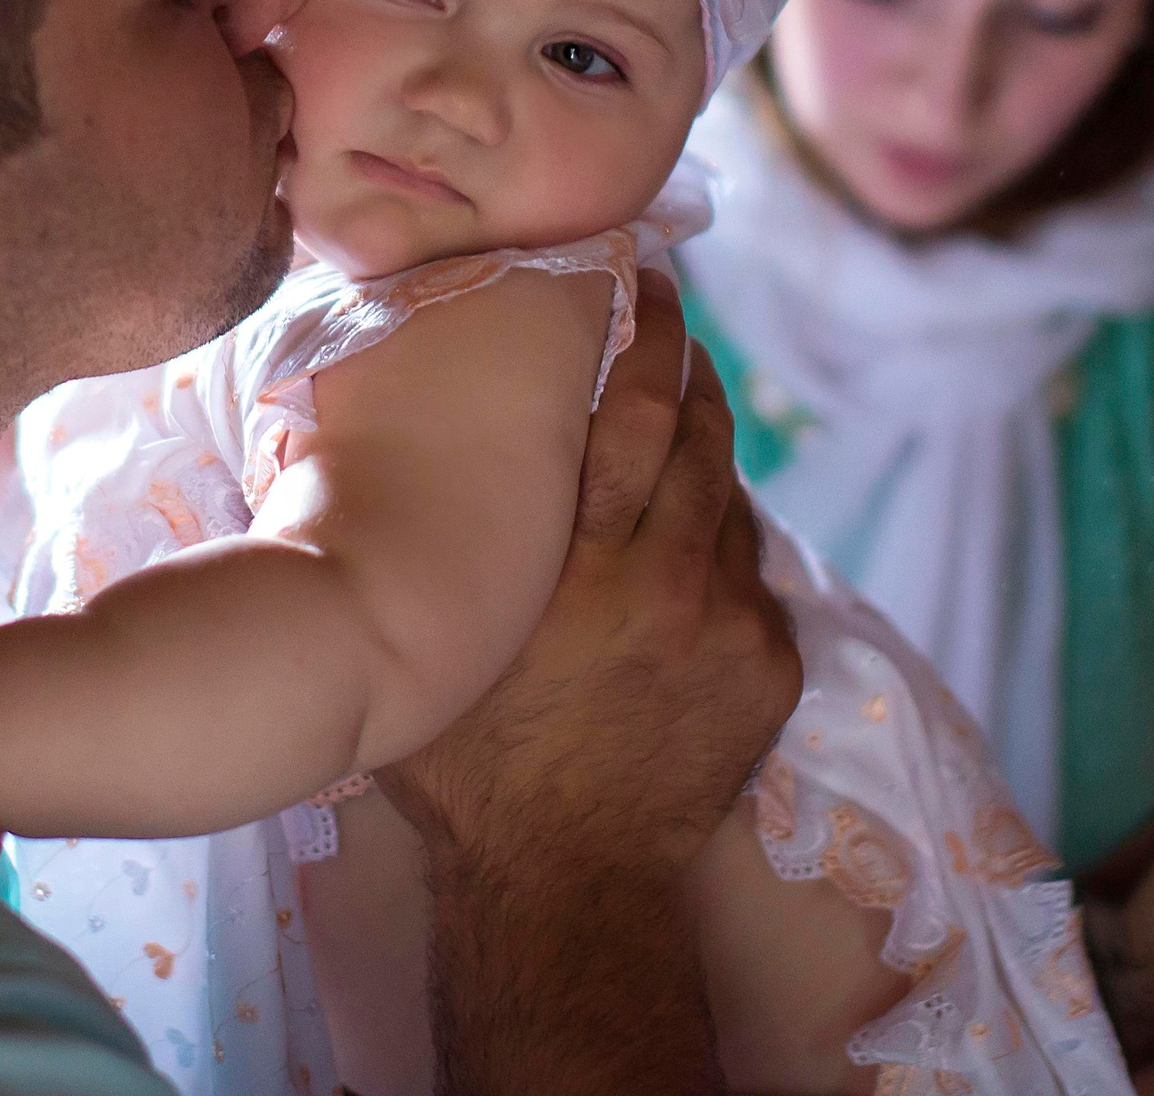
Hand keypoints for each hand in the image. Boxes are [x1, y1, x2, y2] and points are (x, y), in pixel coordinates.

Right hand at [379, 268, 799, 878]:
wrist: (566, 877)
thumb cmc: (469, 765)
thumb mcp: (434, 647)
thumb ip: (436, 559)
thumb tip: (384, 464)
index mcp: (576, 567)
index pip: (628, 414)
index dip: (640, 335)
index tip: (637, 278)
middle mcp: (663, 578)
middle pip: (697, 435)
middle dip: (687, 362)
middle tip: (670, 309)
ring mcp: (728, 622)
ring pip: (731, 498)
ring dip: (711, 443)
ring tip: (687, 396)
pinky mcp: (769, 664)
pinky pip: (750, 570)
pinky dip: (721, 535)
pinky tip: (692, 523)